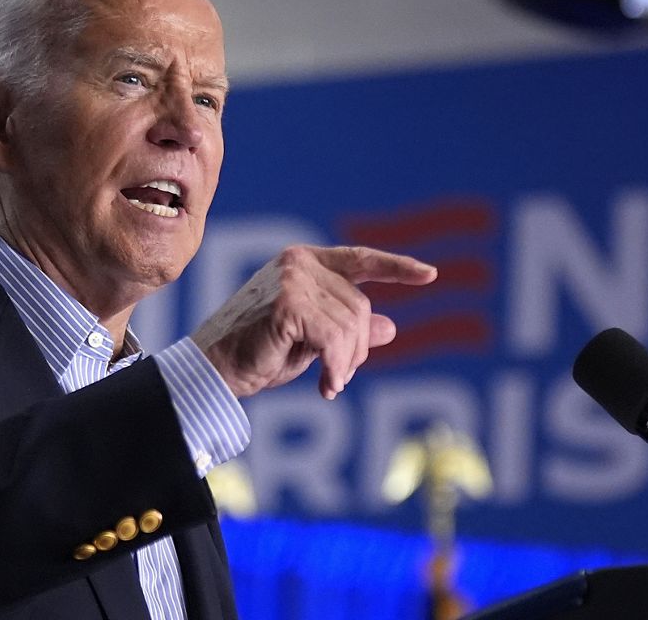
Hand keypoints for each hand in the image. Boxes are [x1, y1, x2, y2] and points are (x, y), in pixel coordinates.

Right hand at [190, 245, 437, 399]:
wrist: (217, 369)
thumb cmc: (259, 354)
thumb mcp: (313, 341)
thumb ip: (347, 329)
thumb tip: (392, 327)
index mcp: (304, 262)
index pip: (360, 260)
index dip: (396, 268)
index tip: (430, 276)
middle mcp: (299, 263)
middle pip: (361, 306)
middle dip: (358, 349)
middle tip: (340, 378)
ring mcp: (293, 280)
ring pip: (352, 326)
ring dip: (347, 364)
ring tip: (330, 384)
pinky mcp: (288, 305)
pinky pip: (335, 339)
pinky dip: (336, 368)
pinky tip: (325, 388)